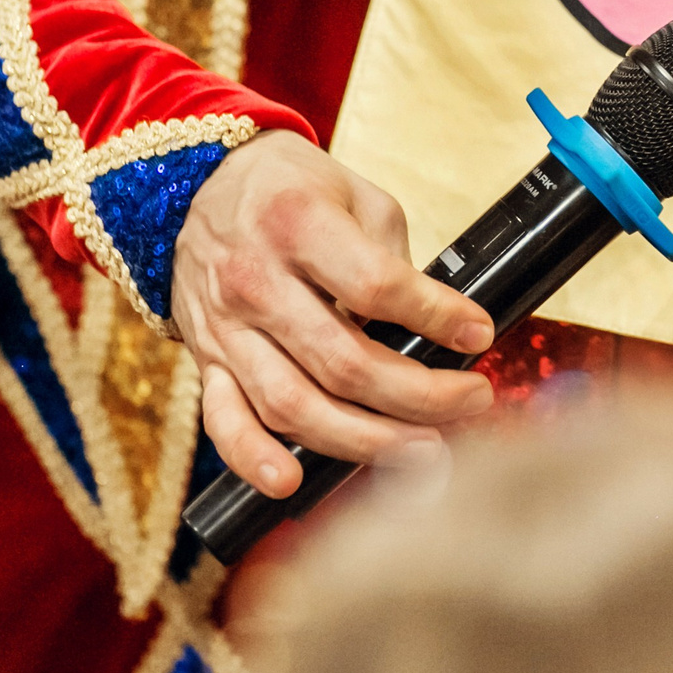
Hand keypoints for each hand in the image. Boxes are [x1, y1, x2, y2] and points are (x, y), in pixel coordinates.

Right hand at [172, 131, 496, 496]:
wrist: (192, 188)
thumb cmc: (290, 190)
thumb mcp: (354, 195)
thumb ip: (389, 258)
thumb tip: (434, 327)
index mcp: (297, 224)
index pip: (375, 286)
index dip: (435, 316)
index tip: (479, 334)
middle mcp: (255, 280)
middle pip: (342, 361)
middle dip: (419, 394)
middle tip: (472, 401)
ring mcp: (225, 328)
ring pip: (293, 404)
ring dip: (364, 440)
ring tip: (424, 451)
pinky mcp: (206, 360)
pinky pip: (224, 420)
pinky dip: (253, 458)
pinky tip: (293, 484)